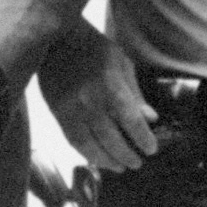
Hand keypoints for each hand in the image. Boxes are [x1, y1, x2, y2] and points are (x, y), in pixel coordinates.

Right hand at [36, 28, 156, 171]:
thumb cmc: (93, 48)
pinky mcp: (57, 113)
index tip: (151, 149)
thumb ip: (135, 92)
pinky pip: (72, 140)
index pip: (130, 120)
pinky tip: (97, 158)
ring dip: (106, 160)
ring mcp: (71, 109)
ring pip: (89, 145)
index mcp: (110, 85)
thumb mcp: (120, 62)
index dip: (143, 138)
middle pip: (111, 138)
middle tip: (137, 163)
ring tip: (119, 166)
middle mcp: (90, 100)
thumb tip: (150, 118)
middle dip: (126, 155)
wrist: (55, 39)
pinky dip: (86, 153)